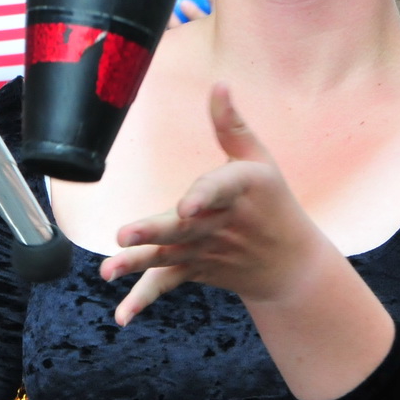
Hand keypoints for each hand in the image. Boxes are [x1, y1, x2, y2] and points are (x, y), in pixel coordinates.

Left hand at [101, 85, 326, 325]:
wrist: (292, 264)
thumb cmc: (273, 201)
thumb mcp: (260, 159)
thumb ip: (232, 124)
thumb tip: (218, 83)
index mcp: (242, 189)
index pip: (222, 189)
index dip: (205, 195)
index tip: (187, 205)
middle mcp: (223, 223)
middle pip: (185, 227)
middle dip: (155, 232)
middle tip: (125, 235)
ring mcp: (207, 251)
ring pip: (168, 256)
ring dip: (137, 264)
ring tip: (108, 269)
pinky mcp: (195, 269)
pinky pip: (167, 284)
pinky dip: (143, 300)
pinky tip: (121, 316)